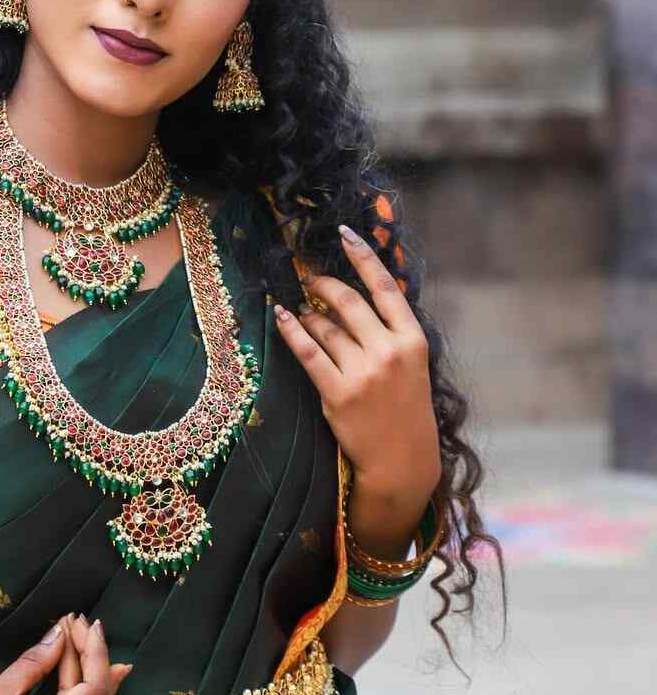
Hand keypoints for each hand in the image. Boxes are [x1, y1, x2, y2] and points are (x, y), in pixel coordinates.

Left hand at [273, 225, 440, 521]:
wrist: (403, 460)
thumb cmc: (405, 408)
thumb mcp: (412, 364)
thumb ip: (390, 330)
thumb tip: (358, 292)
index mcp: (413, 340)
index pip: (385, 287)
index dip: (363, 256)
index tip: (345, 233)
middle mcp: (389, 352)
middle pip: (349, 302)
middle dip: (324, 284)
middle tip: (309, 277)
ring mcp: (364, 373)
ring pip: (326, 327)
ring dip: (308, 313)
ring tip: (300, 310)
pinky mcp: (338, 393)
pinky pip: (308, 352)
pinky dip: (292, 331)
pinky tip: (281, 317)